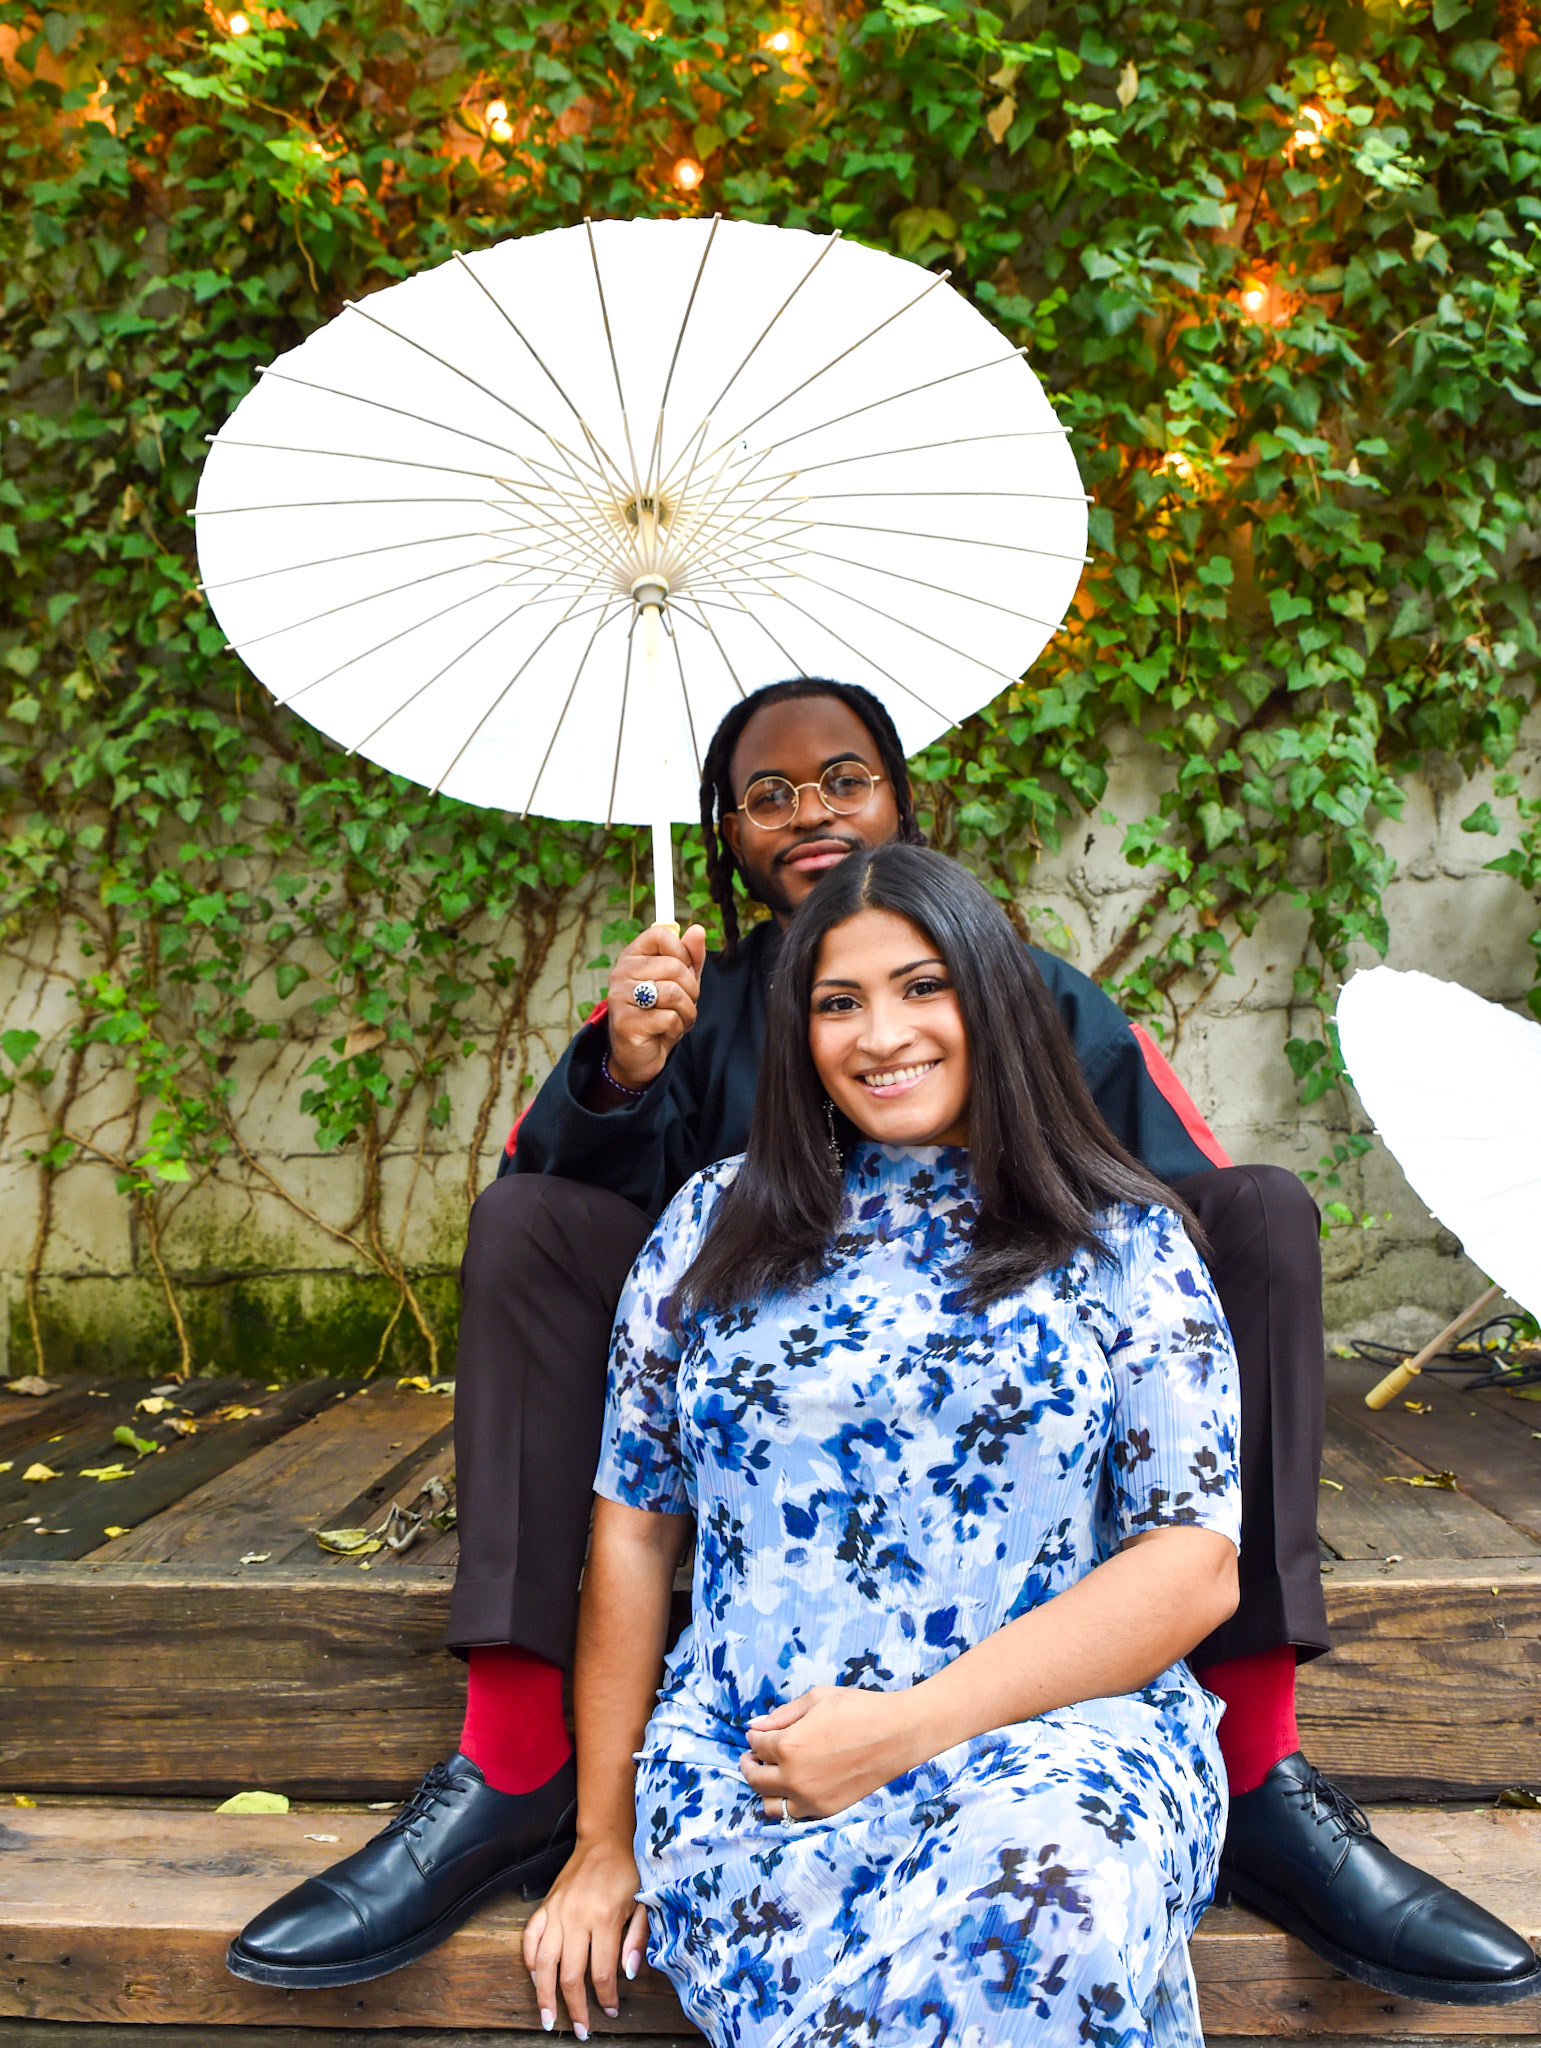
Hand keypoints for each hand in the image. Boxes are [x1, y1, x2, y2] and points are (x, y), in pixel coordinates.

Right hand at [522, 1835, 649, 2039]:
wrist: (605, 1840)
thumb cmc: (628, 1872)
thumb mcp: (644, 1903)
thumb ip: (637, 1939)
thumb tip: (630, 1974)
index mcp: (605, 1918)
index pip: (603, 1973)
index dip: (606, 1998)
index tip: (610, 2011)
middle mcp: (576, 1918)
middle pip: (570, 1976)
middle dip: (575, 2008)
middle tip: (580, 2030)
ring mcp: (557, 1912)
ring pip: (543, 1963)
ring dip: (544, 1995)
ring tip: (548, 2019)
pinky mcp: (545, 1906)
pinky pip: (530, 1939)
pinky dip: (529, 1961)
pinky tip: (535, 1978)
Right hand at [604, 922, 706, 1091]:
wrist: (641, 1055)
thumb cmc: (660, 1014)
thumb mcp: (680, 983)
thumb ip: (689, 957)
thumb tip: (698, 929)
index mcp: (632, 957)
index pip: (660, 934)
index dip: (682, 951)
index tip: (683, 970)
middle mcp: (621, 973)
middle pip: (674, 966)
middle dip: (691, 990)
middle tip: (683, 1004)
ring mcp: (620, 997)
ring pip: (674, 992)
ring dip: (687, 1011)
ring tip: (676, 1019)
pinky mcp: (626, 1022)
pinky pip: (669, 1017)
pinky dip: (677, 1028)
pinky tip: (665, 1032)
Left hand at [740, 1686, 924, 1820]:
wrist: (897, 1734)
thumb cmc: (858, 1709)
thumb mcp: (816, 1699)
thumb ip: (782, 1714)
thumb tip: (756, 1726)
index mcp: (788, 1746)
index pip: (756, 1745)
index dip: (754, 1737)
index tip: (759, 1733)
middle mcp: (794, 1777)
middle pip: (755, 1778)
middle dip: (749, 1764)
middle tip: (752, 1757)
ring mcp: (811, 1799)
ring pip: (770, 1806)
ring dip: (764, 1790)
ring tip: (770, 1775)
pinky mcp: (827, 1810)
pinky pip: (795, 1815)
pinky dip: (787, 1803)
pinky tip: (792, 1788)